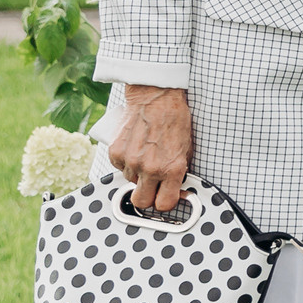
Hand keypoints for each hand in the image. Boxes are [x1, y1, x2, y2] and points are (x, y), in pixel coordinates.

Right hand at [110, 86, 193, 213]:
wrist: (156, 97)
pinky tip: (135, 149)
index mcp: (172, 169)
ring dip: (137, 175)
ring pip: (131, 182)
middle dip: (147, 196)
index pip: (164, 204)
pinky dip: (126, 162)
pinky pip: (119, 168)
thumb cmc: (175, 119)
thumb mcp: (187, 148)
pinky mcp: (116, 152)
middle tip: (152, 185)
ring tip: (146, 156)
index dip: (165, 201)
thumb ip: (179, 170)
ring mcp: (131, 161)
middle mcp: (150, 168)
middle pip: (141, 202)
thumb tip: (175, 188)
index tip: (165, 196)